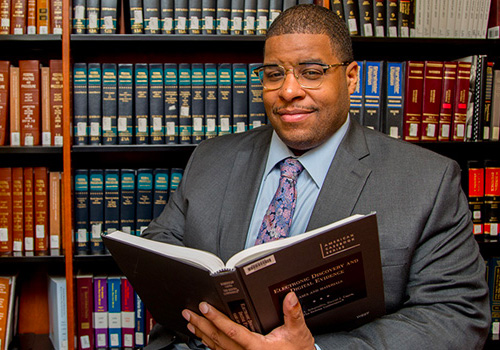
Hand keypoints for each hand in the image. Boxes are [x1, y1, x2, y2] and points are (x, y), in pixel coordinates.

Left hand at [181, 291, 315, 349]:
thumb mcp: (298, 331)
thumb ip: (293, 314)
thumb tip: (290, 297)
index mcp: (257, 346)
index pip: (232, 331)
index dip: (217, 319)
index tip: (205, 308)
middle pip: (218, 339)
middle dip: (202, 325)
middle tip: (190, 313)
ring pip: (217, 347)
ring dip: (202, 334)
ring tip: (191, 323)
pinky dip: (210, 343)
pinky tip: (204, 337)